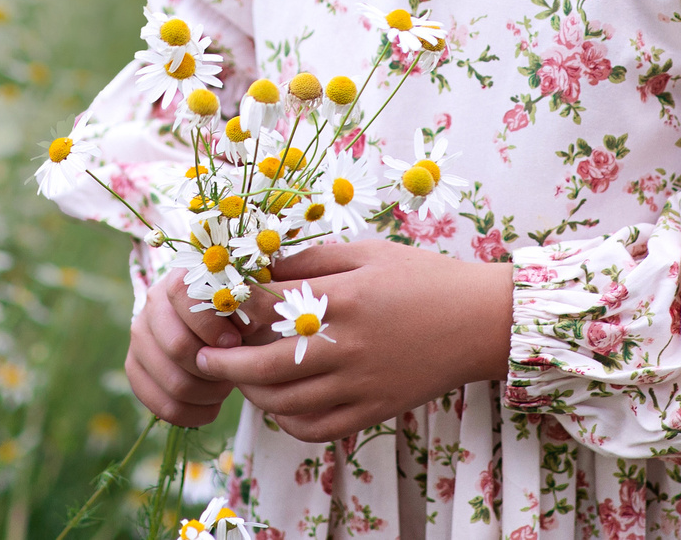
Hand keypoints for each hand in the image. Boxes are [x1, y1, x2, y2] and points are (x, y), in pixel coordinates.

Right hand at [126, 266, 248, 427]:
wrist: (215, 328)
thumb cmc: (237, 317)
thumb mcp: (246, 306)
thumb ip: (247, 310)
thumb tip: (244, 326)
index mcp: (177, 280)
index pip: (181, 296)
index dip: (211, 325)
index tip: (235, 342)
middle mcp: (151, 306)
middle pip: (178, 347)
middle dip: (215, 367)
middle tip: (232, 369)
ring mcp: (139, 338)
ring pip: (174, 383)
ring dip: (209, 393)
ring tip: (224, 386)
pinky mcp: (135, 368)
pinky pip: (163, 407)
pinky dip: (194, 414)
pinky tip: (211, 405)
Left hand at [190, 240, 512, 444]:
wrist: (479, 322)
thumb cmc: (422, 277)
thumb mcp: (367, 252)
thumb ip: (312, 258)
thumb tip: (261, 266)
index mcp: (344, 298)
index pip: (268, 306)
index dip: (234, 304)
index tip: (216, 301)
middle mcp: (348, 346)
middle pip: (266, 365)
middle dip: (224, 363)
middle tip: (201, 356)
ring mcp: (361, 384)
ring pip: (286, 404)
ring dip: (252, 393)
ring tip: (239, 377)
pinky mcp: (373, 410)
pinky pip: (316, 429)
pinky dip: (288, 422)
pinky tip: (279, 405)